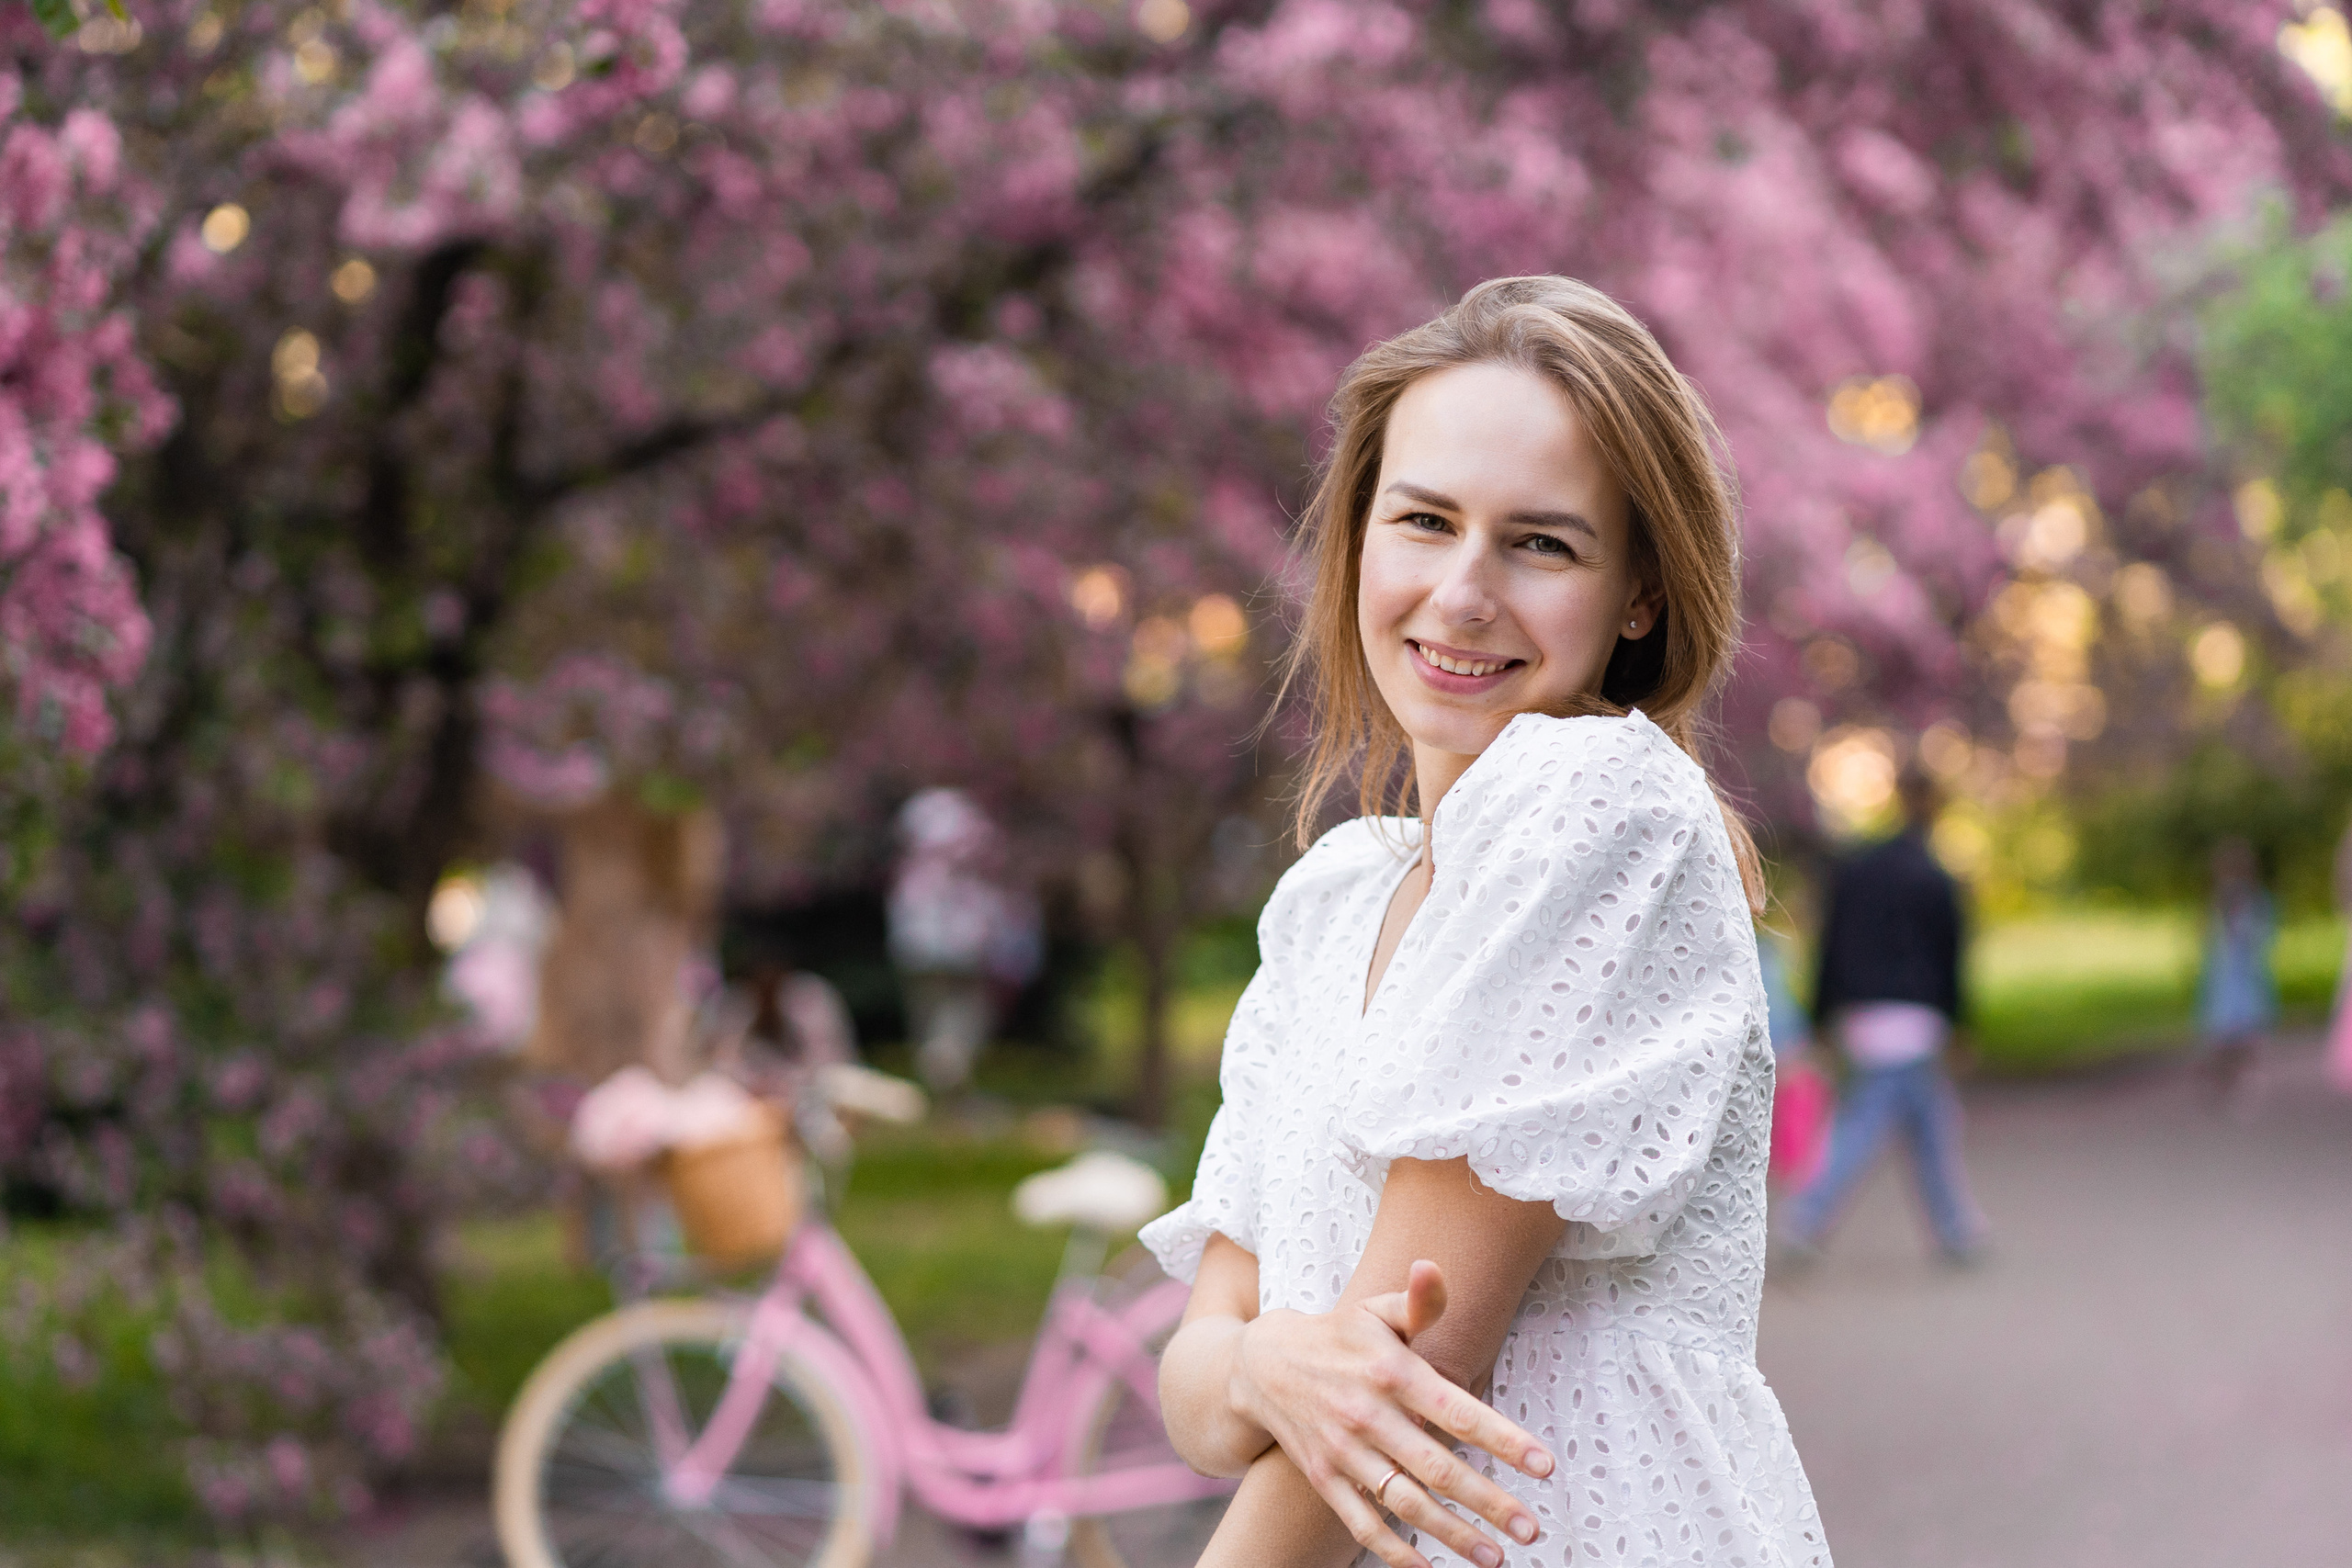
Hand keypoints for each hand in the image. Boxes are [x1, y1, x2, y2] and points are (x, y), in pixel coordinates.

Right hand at [1229, 1260, 1553, 1567]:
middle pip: (1437, 1468)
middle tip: (1532, 1528)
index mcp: (1391, 1372)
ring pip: (1405, 1503)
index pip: (1457, 1411)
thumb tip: (1432, 1267)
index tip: (1544, 1465)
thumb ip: (1416, 1302)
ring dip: (1452, 1534)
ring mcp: (1344, 1452)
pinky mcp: (1325, 1479)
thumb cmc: (1339, 1337)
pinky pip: (1362, 1524)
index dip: (1503, 1440)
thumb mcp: (1374, 1310)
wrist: (1261, 1365)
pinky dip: (1394, 1552)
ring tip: (1495, 1557)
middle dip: (1488, 1501)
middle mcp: (1368, 1415)